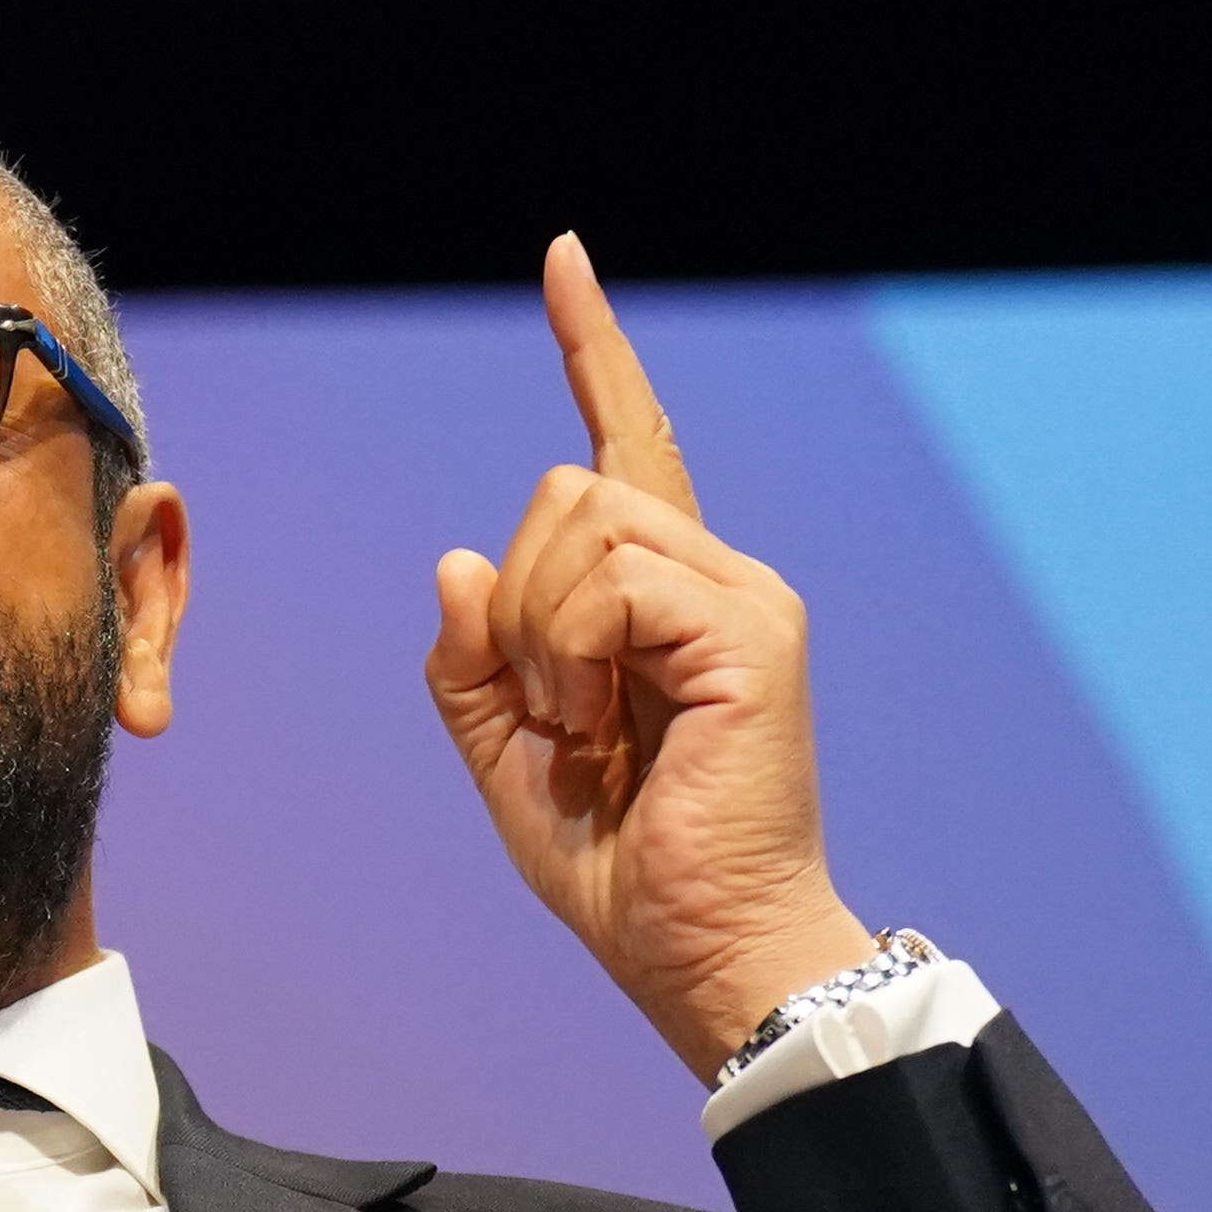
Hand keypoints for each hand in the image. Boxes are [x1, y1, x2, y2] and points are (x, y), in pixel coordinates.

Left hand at [424, 235, 877, 1077]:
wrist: (699, 954)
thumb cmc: (621, 869)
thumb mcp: (504, 755)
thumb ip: (471, 661)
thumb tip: (458, 561)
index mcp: (661, 599)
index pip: (624, 445)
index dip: (592, 350)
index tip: (562, 257)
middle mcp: (715, 576)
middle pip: (561, 491)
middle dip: (515, 607)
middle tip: (557, 716)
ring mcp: (742, 597)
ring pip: (576, 525)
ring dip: (541, 640)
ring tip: (590, 731)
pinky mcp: (753, 630)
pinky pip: (607, 585)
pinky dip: (572, 660)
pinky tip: (607, 729)